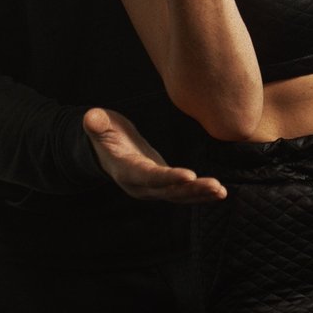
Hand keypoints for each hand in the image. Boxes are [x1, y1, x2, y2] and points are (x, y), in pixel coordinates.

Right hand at [84, 107, 226, 202]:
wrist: (106, 149)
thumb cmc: (105, 134)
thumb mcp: (100, 126)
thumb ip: (97, 124)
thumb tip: (91, 117)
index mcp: (126, 171)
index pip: (149, 176)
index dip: (168, 178)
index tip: (189, 176)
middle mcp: (141, 185)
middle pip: (168, 191)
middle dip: (192, 190)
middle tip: (215, 186)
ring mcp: (153, 188)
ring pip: (179, 196)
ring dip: (200, 195)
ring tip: (221, 191)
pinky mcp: (163, 186)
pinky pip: (183, 193)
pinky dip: (200, 194)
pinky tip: (219, 192)